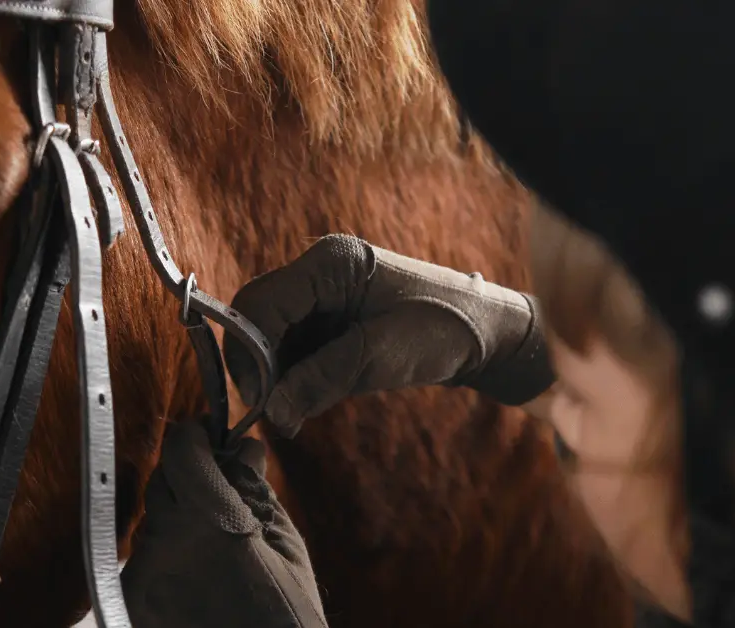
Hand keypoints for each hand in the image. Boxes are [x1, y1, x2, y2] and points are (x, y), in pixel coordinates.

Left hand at [122, 417, 326, 627]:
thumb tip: (246, 447)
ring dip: (178, 517)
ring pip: (153, 519)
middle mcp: (165, 543)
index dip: (197, 438)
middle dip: (190, 477)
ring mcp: (143, 576)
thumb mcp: (286, 545)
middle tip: (222, 489)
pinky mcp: (131, 602)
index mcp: (210, 521)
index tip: (211, 438)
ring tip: (216, 544)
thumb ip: (255, 488)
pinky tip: (199, 574)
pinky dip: (168, 554)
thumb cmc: (287, 617)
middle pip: (164, 481)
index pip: (182, 451)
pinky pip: (146, 557)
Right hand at [225, 234, 553, 436]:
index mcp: (330, 262)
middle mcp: (318, 272)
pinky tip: (300, 403)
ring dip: (271, 374)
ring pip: (269, 335)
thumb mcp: (379, 357)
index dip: (250, 351)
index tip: (259, 398)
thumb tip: (272, 413)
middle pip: (257, 316)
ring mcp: (321, 295)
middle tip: (267, 410)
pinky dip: (289, 376)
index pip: (262, 302)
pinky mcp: (328, 320)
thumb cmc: (441, 329)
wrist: (483, 333)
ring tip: (288, 413)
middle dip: (255, 364)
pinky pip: (291, 347)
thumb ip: (321, 380)